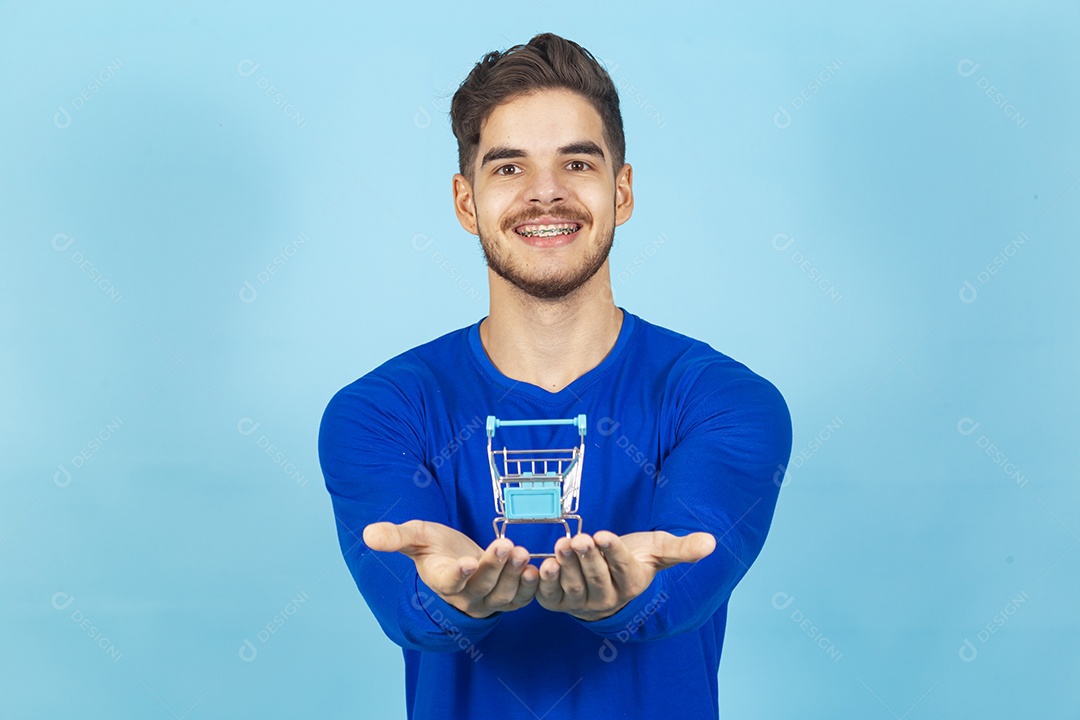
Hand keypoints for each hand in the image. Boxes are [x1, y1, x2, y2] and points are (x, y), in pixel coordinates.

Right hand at [363, 520, 538, 618]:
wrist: (455, 557)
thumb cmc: (434, 546)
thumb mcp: (415, 536)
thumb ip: (395, 536)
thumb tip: (368, 534)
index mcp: (441, 580)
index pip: (449, 582)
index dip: (458, 574)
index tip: (467, 562)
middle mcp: (464, 596)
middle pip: (480, 588)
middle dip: (494, 567)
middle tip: (506, 545)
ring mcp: (486, 600)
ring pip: (502, 595)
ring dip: (514, 575)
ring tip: (521, 552)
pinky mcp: (506, 598)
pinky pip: (520, 600)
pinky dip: (529, 587)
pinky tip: (536, 568)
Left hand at [536, 530, 714, 621]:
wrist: (607, 577)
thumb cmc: (635, 559)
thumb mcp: (658, 550)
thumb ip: (682, 548)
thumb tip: (711, 542)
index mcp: (633, 583)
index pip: (623, 568)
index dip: (612, 552)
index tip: (603, 534)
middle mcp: (608, 599)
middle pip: (597, 578)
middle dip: (587, 557)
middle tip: (579, 538)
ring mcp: (582, 603)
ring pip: (575, 587)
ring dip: (567, 566)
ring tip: (562, 545)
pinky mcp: (559, 602)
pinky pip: (551, 596)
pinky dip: (546, 583)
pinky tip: (543, 566)